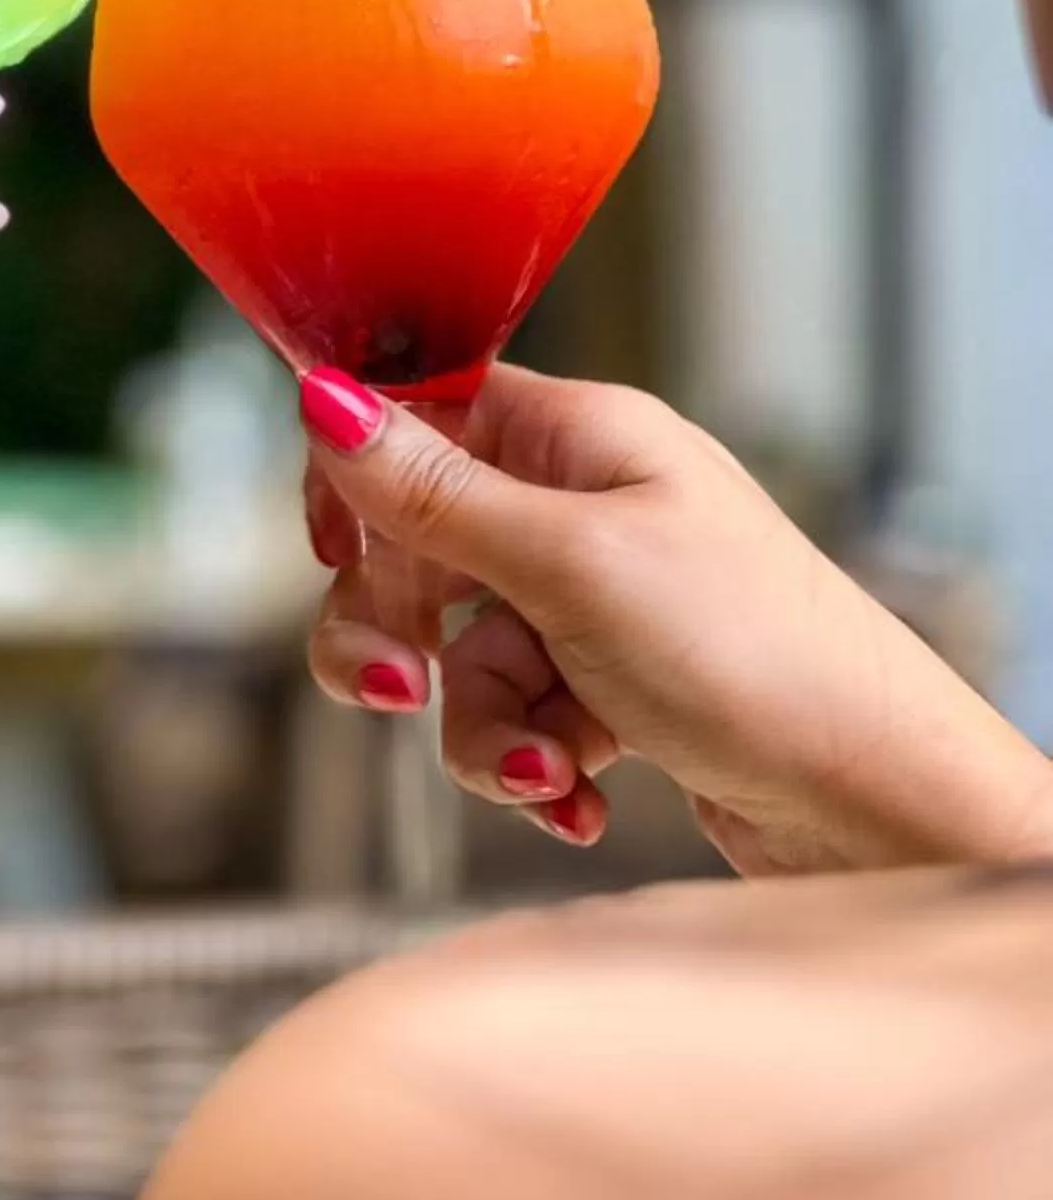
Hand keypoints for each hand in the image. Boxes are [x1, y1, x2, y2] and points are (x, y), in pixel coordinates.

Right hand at [298, 362, 1052, 874]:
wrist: (875, 800)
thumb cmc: (757, 656)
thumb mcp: (569, 564)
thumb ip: (434, 493)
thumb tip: (325, 398)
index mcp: (580, 438)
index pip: (424, 417)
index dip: (359, 480)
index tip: (332, 552)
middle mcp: (586, 508)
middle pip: (419, 552)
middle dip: (397, 636)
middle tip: (396, 687)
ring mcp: (598, 603)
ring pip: (461, 659)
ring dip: (481, 730)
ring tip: (544, 773)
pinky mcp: (614, 688)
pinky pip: (518, 720)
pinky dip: (532, 767)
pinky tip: (578, 796)